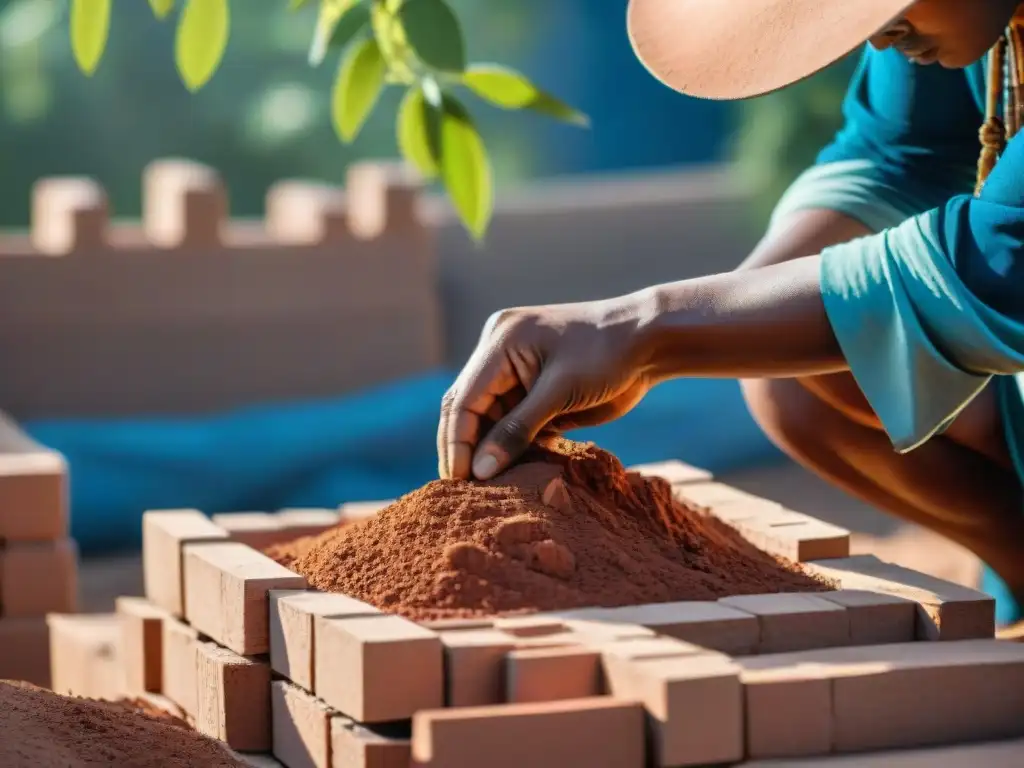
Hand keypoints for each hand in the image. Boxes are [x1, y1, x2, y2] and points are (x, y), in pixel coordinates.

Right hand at [437, 294, 654, 479]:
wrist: (650, 341)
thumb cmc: (607, 354)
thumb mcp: (561, 390)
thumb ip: (518, 429)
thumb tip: (480, 469)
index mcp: (500, 342)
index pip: (463, 399)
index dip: (457, 442)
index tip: (457, 480)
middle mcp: (500, 355)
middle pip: (470, 410)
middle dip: (466, 449)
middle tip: (462, 492)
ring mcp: (517, 373)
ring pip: (490, 420)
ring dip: (489, 452)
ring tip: (486, 491)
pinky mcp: (536, 391)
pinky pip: (514, 423)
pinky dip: (513, 447)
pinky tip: (510, 475)